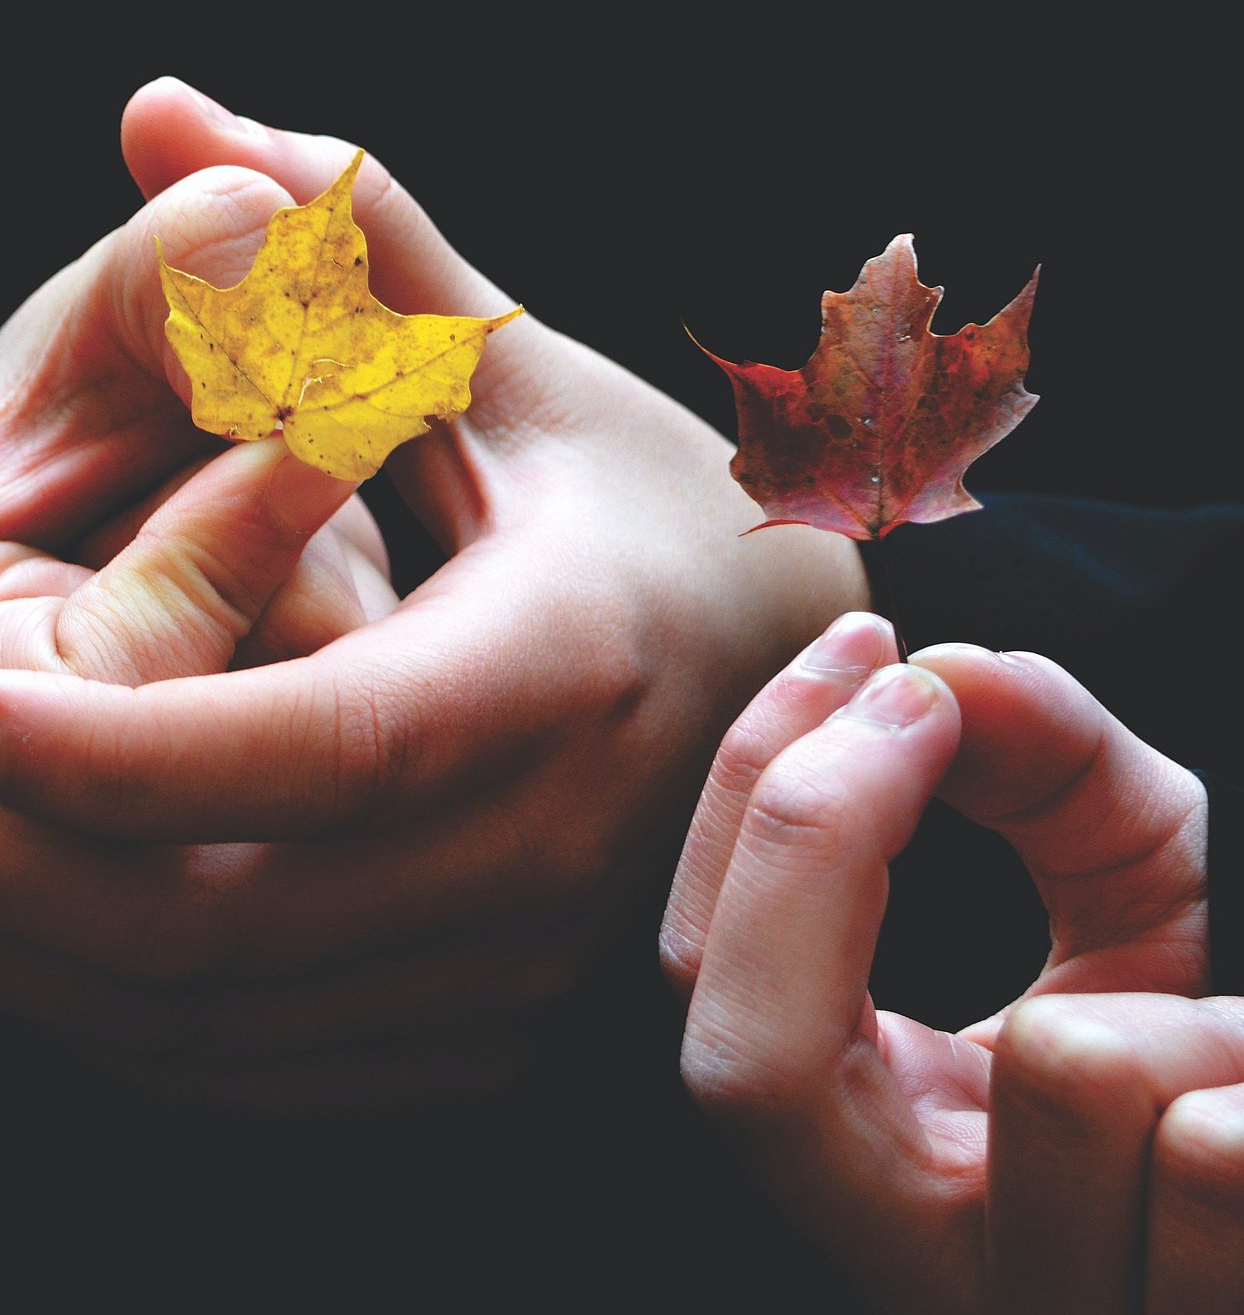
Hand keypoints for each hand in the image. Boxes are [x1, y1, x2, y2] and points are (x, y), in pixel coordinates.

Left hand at [0, 78, 867, 1110]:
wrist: (773, 680)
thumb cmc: (633, 501)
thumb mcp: (509, 363)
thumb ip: (343, 241)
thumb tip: (164, 107)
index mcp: (556, 671)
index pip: (320, 749)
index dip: (119, 748)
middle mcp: (540, 862)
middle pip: (220, 927)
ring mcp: (501, 976)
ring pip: (203, 1023)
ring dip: (0, 941)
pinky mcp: (458, 1032)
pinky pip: (236, 1065)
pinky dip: (81, 1002)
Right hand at [661, 622, 1233, 1313]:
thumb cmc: (1211, 1036)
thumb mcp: (1130, 873)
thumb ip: (1047, 753)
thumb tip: (951, 670)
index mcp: (858, 1143)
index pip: (707, 979)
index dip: (761, 794)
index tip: (863, 649)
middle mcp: (906, 1255)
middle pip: (750, 1070)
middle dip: (833, 827)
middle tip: (929, 696)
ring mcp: (1032, 1307)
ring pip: (1069, 1083)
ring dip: (1165, 995)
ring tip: (1214, 1022)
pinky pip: (1207, 1156)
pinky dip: (1239, 1063)